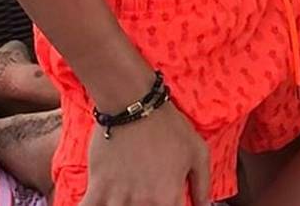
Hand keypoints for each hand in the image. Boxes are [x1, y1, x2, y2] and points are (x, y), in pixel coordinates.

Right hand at [80, 102, 210, 205]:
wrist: (133, 104)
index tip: (167, 201)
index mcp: (168, 198)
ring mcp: (118, 198)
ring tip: (126, 195)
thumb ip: (202, 185)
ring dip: (121, 205)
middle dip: (145, 204)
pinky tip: (99, 201)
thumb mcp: (198, 152)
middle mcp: (143, 203)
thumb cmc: (167, 125)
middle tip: (144, 191)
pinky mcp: (97, 189)